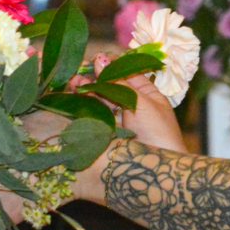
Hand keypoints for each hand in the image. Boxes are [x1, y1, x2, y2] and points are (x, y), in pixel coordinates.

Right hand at [66, 71, 188, 205]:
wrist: (156, 170)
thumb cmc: (157, 133)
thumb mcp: (140, 102)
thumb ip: (118, 82)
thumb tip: (101, 59)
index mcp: (146, 93)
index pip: (124, 72)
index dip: (108, 65)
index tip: (92, 61)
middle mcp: (131, 103)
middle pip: (109, 84)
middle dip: (92, 78)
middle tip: (76, 76)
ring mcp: (118, 118)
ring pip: (99, 98)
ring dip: (85, 90)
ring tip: (72, 85)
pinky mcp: (107, 132)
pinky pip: (94, 114)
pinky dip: (83, 105)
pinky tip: (73, 98)